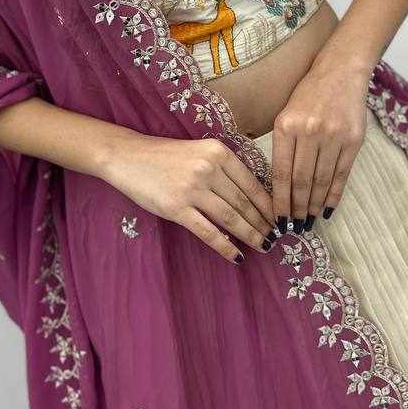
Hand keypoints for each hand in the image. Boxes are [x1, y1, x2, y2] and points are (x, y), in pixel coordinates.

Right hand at [99, 134, 276, 264]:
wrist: (128, 156)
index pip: (252, 183)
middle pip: (244, 202)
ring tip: (263, 246)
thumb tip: (251, 198)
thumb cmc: (165, 156)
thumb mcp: (200, 152)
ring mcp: (192, 189)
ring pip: (230, 217)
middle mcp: (208, 168)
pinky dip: (225, 246)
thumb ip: (224, 169)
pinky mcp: (177, 208)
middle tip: (275, 237)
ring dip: (250, 234)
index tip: (279, 219)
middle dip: (263, 223)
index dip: (268, 205)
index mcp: (218, 152)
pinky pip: (208, 232)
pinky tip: (237, 256)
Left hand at [270, 58, 369, 232]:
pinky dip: (334, 195)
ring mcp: (333, 136)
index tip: (277, 219)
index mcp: (286, 126)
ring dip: (314, 206)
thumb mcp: (285, 114)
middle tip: (293, 227)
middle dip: (296, 208)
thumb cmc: (308, 95)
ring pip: (321, 180)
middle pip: (301, 180)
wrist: (341, 72)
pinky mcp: (353, 140)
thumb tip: (278, 186)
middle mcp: (309, 131)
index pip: (280, 172)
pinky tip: (328, 210)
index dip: (279, 200)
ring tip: (308, 222)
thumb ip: (282, 145)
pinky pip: (342, 175)